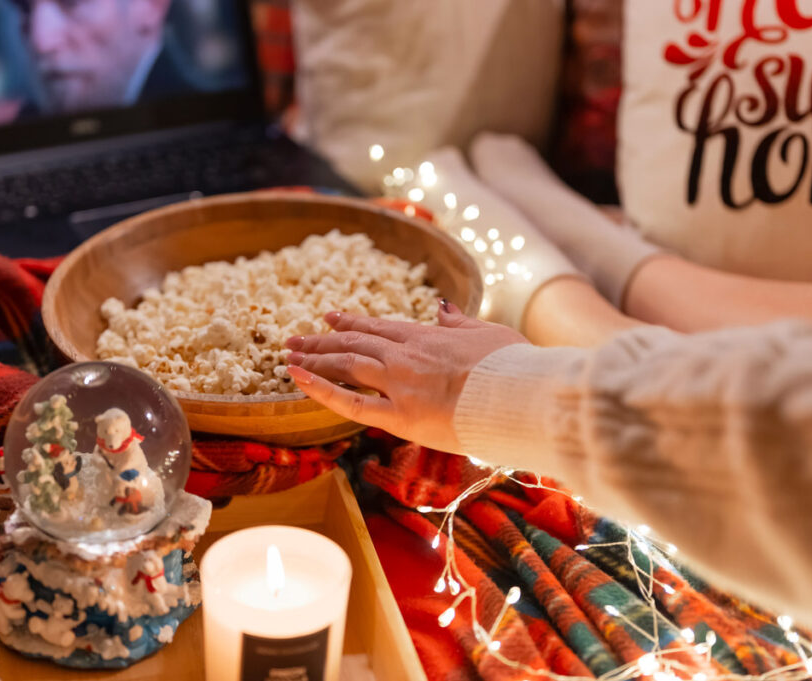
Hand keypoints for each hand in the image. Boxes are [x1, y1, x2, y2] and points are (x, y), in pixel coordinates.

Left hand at [285, 300, 527, 451]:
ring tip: (290, 353)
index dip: (352, 323)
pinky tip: (295, 376)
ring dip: (315, 357)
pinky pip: (348, 401)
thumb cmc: (514, 367)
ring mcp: (399, 383)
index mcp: (428, 336)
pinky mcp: (398, 415)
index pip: (380, 327)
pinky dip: (318, 388)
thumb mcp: (489, 333)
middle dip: (323, 340)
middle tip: (298, 337)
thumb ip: (460, 322)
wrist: (521, 395)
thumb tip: (443, 307)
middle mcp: (406, 355)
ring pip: (346, 364)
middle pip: (355, 343)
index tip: (331, 318)